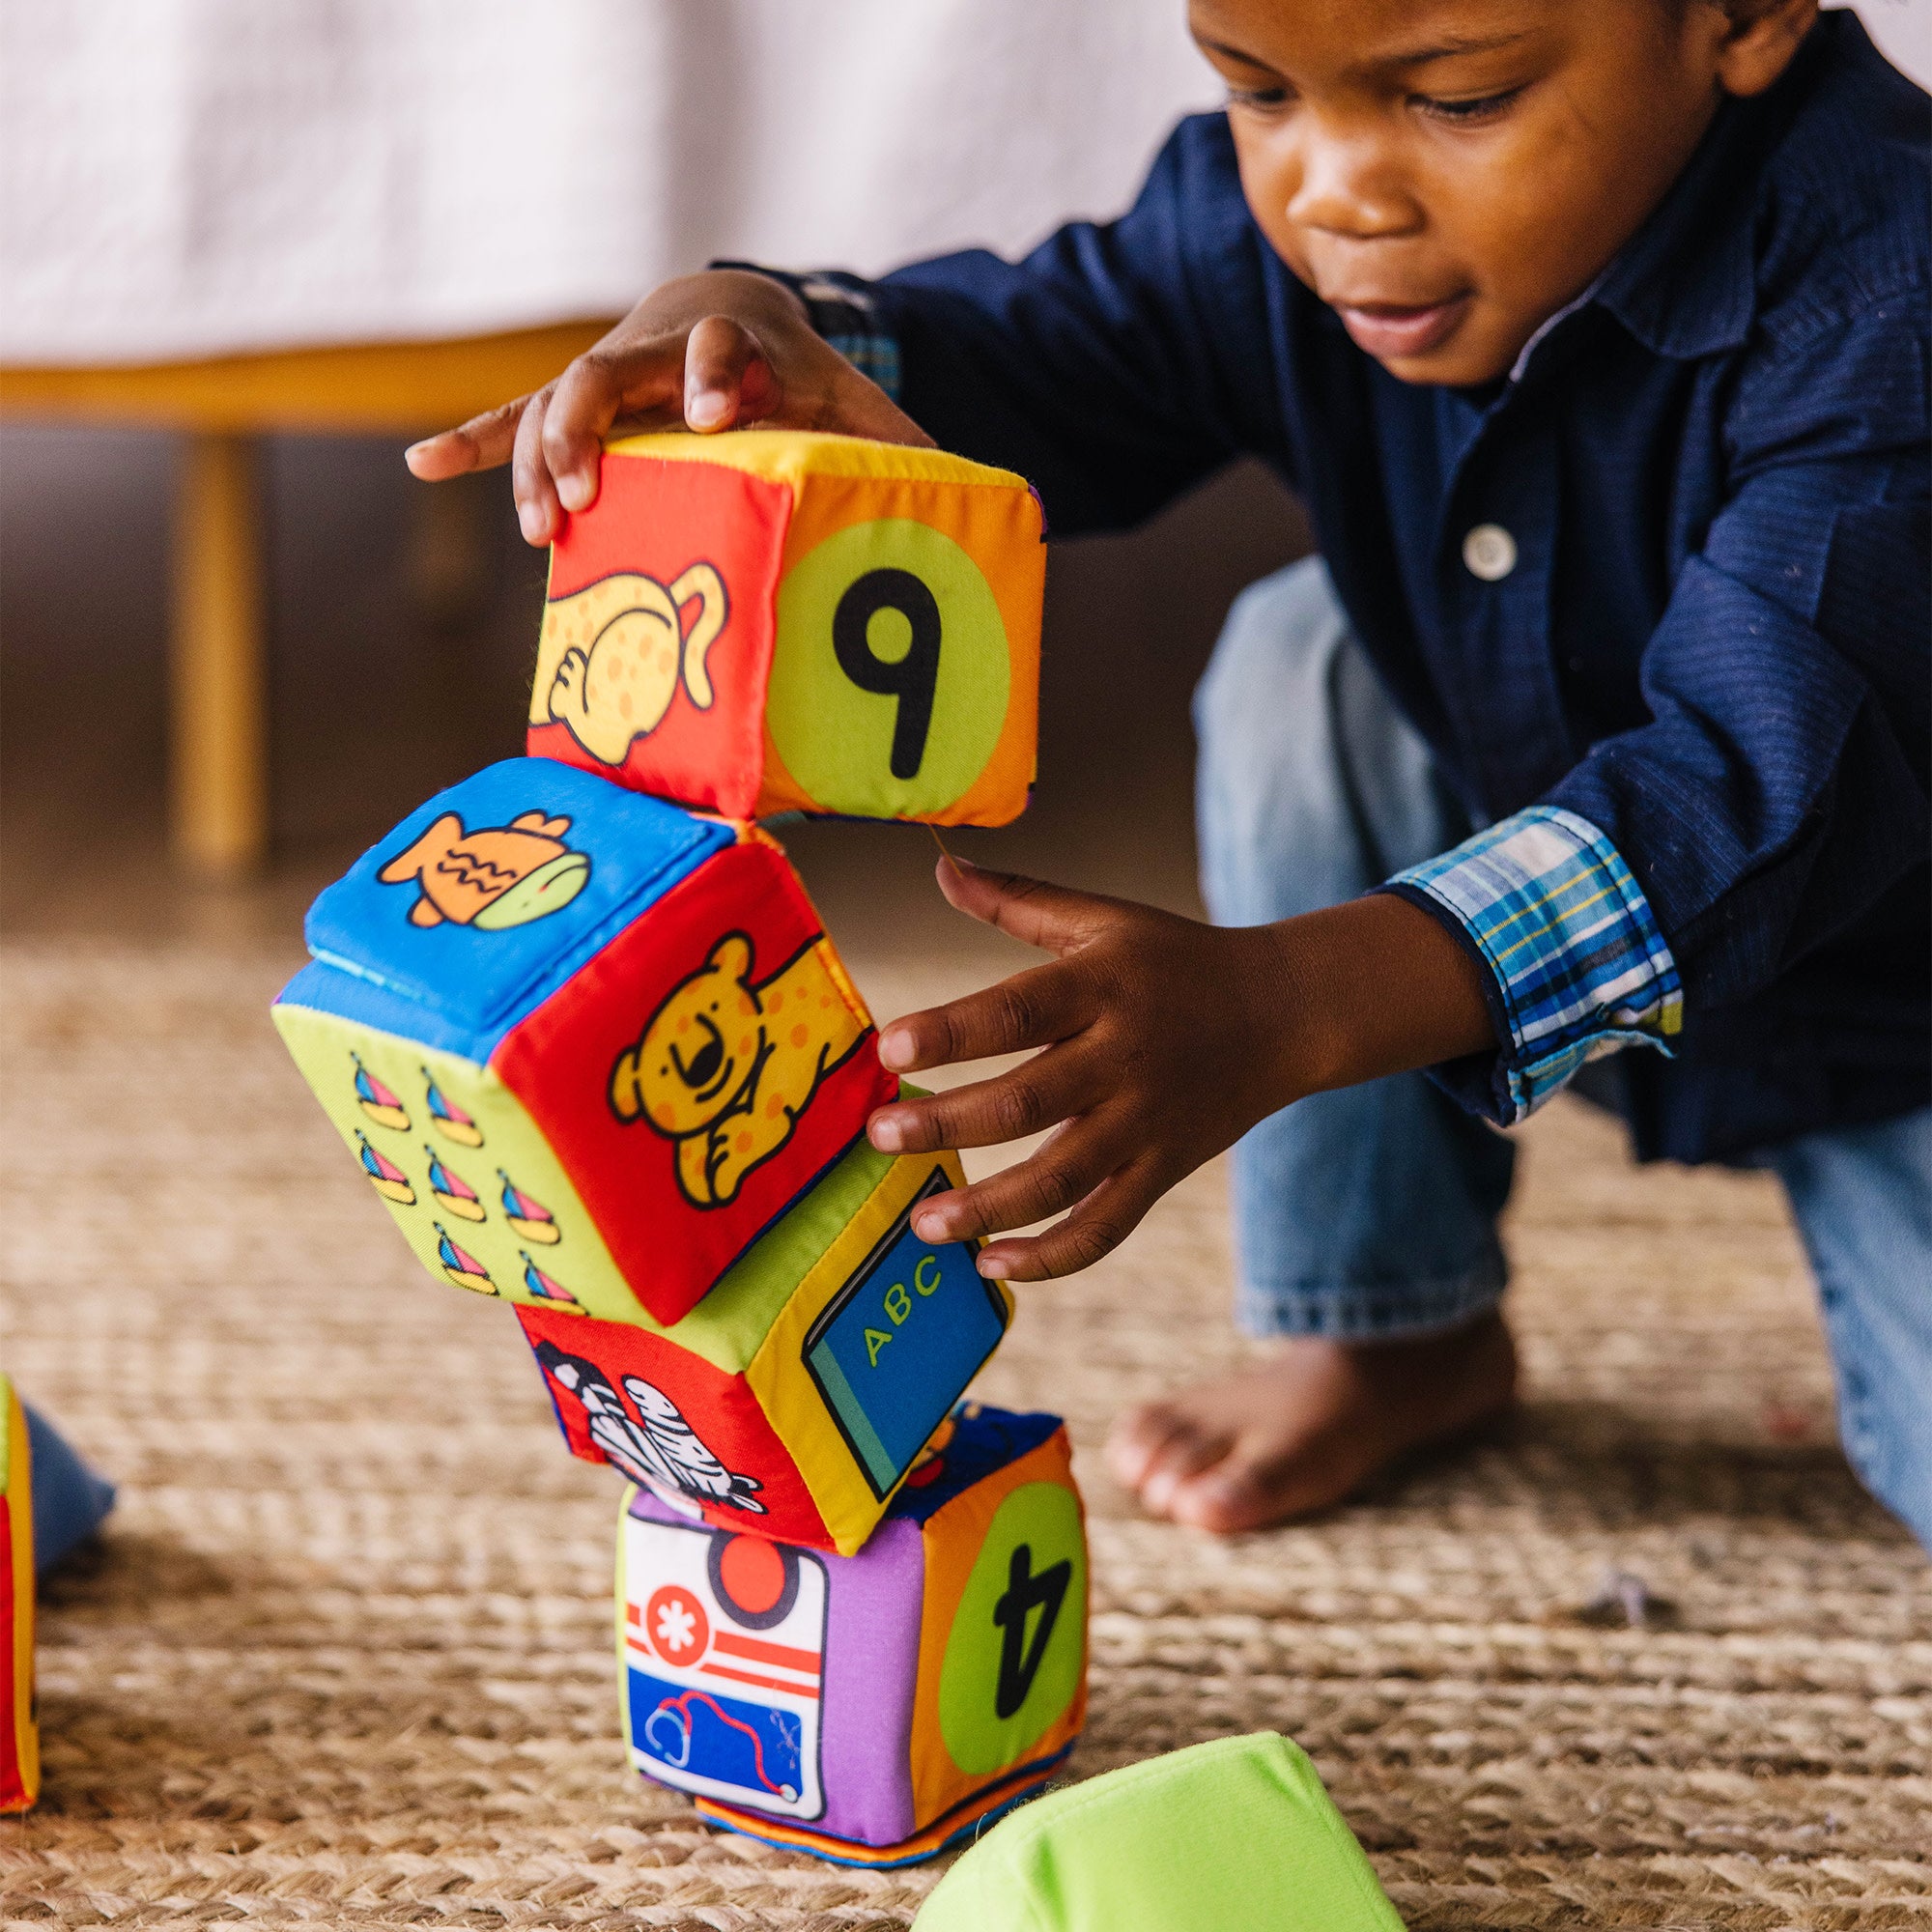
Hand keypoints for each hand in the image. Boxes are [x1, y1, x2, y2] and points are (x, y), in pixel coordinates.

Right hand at [403, 269, 932, 544]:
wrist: (740, 316)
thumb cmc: (802, 380)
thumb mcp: (852, 408)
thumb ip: (901, 446)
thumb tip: (985, 497)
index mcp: (733, 350)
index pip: (720, 347)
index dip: (717, 373)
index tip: (720, 415)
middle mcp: (656, 358)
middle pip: (604, 373)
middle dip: (588, 428)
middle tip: (584, 491)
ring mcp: (607, 383)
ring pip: (551, 407)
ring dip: (531, 462)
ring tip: (538, 525)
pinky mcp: (575, 410)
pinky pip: (511, 422)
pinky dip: (469, 444)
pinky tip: (419, 467)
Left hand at [867, 857, 1494, 1282]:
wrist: (1286, 1011)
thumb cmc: (1176, 959)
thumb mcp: (1105, 917)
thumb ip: (1017, 900)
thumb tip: (941, 867)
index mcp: (1101, 986)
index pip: (1016, 1010)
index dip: (950, 1031)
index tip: (888, 1048)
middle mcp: (1123, 1058)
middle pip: (1026, 1104)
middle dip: (946, 1124)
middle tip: (881, 1137)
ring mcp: (1146, 1123)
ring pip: (1061, 1181)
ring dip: (987, 1209)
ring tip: (924, 1223)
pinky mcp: (1164, 1170)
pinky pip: (1105, 1227)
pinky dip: (1050, 1256)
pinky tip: (992, 1263)